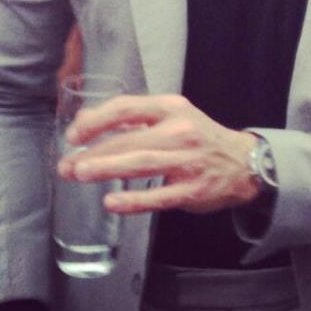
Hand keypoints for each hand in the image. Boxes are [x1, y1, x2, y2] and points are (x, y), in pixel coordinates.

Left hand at [58, 95, 258, 214]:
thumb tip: (87, 123)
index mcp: (172, 108)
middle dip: (94, 151)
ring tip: (79, 175)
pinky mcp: (192, 190)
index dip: (96, 120)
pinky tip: (111, 202)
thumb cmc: (200, 138)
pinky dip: (133, 200)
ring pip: (141, 164)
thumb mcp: (173, 117)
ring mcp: (187, 161)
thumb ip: (134, 120)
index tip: (74, 134)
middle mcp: (180, 130)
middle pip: (130, 139)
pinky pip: (158, 197)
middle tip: (67, 165)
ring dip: (107, 169)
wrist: (243, 162)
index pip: (127, 107)